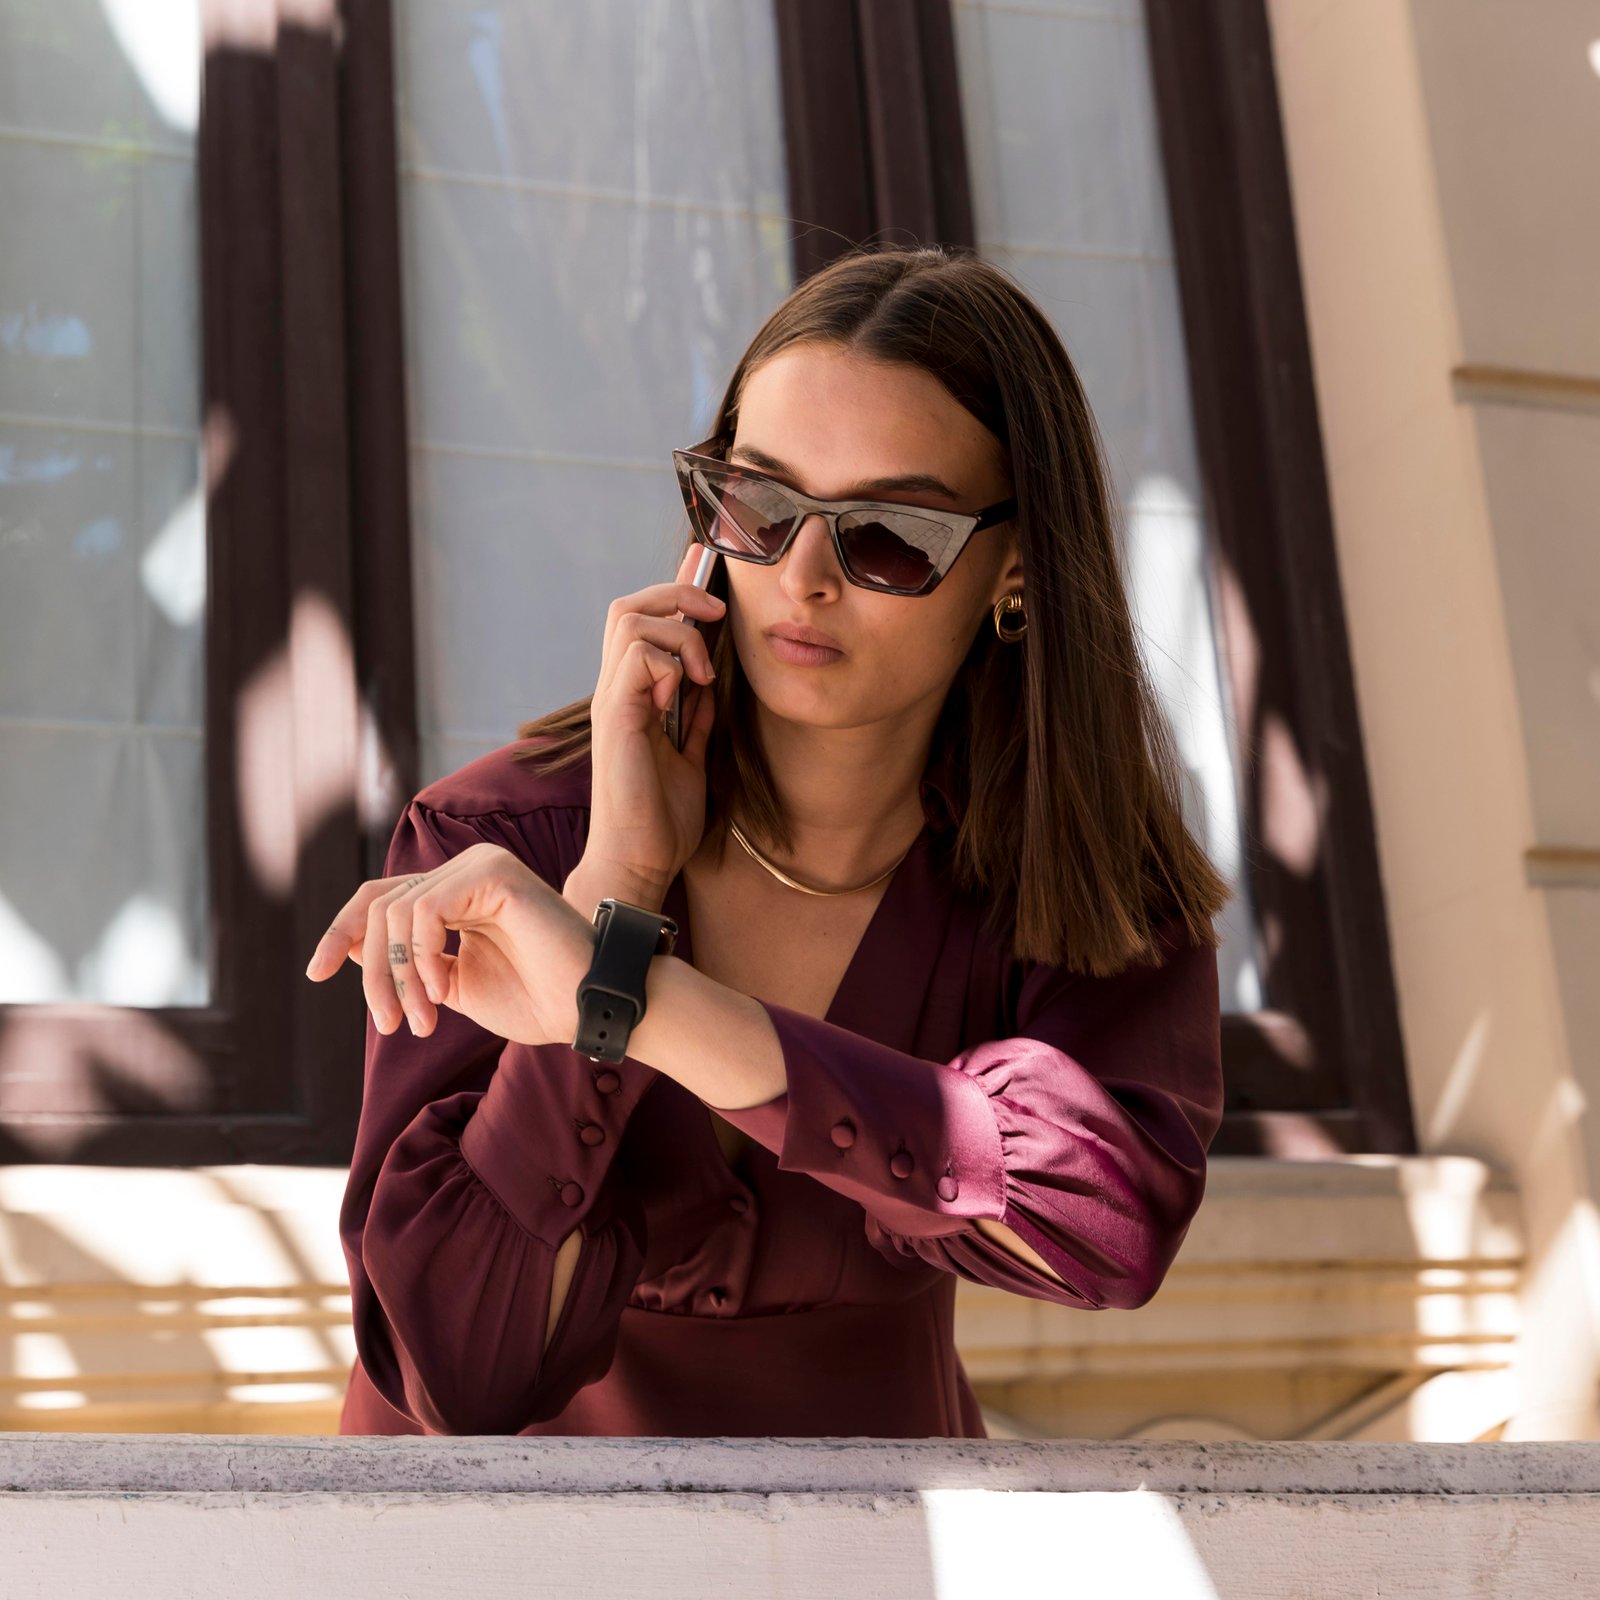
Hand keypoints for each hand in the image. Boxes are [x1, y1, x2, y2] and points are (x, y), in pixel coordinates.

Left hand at [303, 842, 594, 1046]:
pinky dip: (419, 957)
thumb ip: (407, 966)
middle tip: (391, 1025)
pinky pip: (424, 910)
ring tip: (424, 1020)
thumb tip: (347, 950)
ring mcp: (481, 866)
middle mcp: (467, 870)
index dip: (341, 933)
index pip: (380, 899)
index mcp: (457, 893)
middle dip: (372, 973)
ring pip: (395, 910)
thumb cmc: (535, 1000)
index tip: (315, 973)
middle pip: (379, 906)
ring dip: (398, 978)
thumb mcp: (451, 986)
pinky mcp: (493, 873)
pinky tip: (440, 990)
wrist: (587, 1007)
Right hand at [586, 545, 725, 894]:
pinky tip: (680, 699)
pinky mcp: (615, 717)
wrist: (638, 862)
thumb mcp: (691, 760)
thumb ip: (695, 722)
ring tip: (702, 676)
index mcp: (632, 699)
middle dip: (676, 593)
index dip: (675, 592)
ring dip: (678, 635)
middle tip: (715, 616)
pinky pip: (635, 656)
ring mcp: (611, 702)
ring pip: (630, 619)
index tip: (713, 585)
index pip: (642, 623)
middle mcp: (616, 692)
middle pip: (628, 607)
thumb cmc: (659, 821)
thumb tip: (707, 689)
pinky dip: (667, 664)